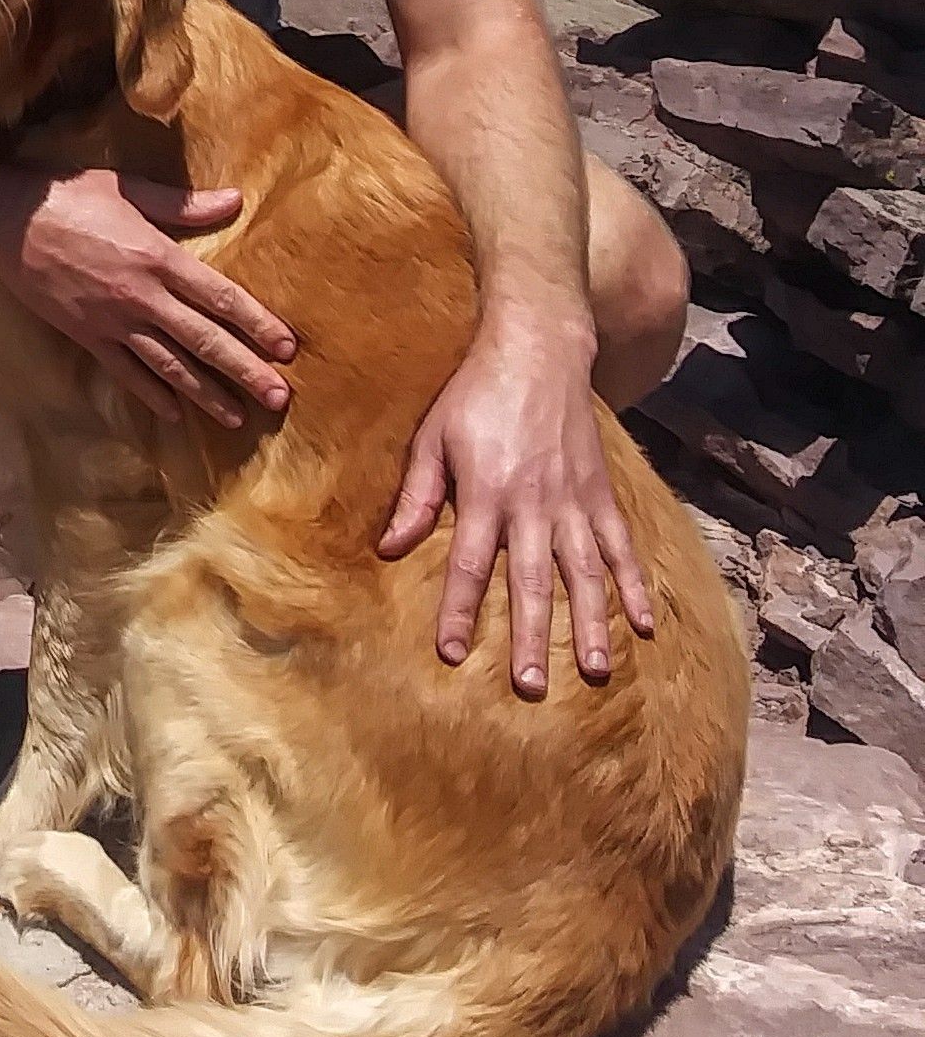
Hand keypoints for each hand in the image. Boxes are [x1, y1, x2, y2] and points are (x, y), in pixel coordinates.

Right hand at [0, 165, 295, 429]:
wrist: (3, 221)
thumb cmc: (67, 195)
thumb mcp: (128, 188)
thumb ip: (183, 204)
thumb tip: (235, 200)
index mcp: (157, 256)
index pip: (219, 297)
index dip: (256, 323)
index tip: (287, 348)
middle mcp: (141, 296)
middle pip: (203, 340)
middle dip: (245, 371)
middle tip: (279, 400)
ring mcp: (112, 321)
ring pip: (168, 365)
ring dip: (206, 394)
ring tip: (238, 417)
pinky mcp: (86, 335)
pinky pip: (125, 372)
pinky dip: (151, 395)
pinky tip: (174, 414)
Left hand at [380, 309, 655, 694]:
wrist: (537, 348)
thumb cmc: (474, 393)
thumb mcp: (433, 438)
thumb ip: (417, 495)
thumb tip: (391, 547)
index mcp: (487, 493)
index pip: (471, 566)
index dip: (460, 612)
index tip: (453, 654)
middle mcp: (534, 504)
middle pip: (532, 582)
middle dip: (531, 637)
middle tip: (530, 687)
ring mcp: (574, 501)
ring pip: (585, 573)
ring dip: (592, 625)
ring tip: (596, 673)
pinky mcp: (602, 493)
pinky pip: (621, 547)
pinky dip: (634, 586)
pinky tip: (644, 624)